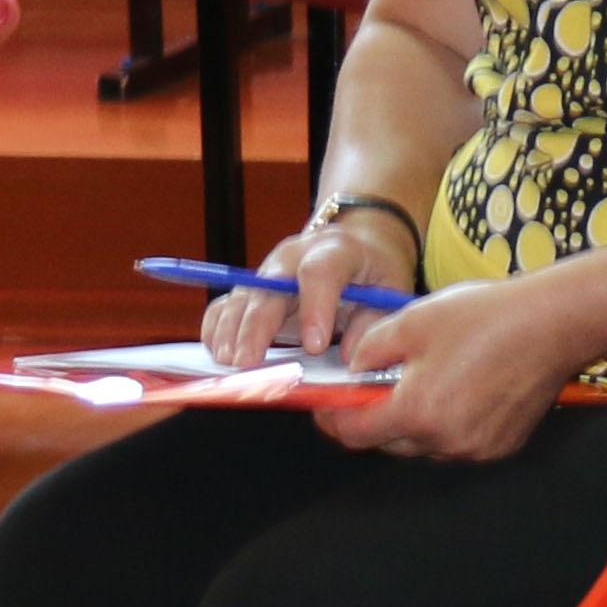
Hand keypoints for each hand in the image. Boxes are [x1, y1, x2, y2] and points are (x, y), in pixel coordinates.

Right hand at [203, 205, 419, 365]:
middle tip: (250, 363)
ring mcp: (268, 270)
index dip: (315, 307)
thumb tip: (349, 358)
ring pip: (241, 297)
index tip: (315, 346)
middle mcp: (294, 255)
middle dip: (257, 328)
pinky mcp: (252, 287)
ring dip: (231, 331)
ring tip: (229, 362)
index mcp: (335, 250)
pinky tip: (216, 351)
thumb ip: (372, 322)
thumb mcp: (390, 289)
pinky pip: (226, 305)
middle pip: (268, 288)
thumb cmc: (373, 270)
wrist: (356, 243)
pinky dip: (217, 328)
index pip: (320, 272)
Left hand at [335, 272, 594, 464]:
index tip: (325, 402)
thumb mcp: (413, 320)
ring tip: (426, 378)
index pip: (354, 432)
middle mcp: (445, 441)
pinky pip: (457, 443)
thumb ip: (370, 349)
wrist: (555, 324)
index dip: (333, 417)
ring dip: (413, 420)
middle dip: (374, 415)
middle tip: (374, 382)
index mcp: (418, 412)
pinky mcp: (500, 446)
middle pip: (388, 443)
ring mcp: (476, 448)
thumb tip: (353, 370)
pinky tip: (460, 388)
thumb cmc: (487, 317)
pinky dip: (447, 423)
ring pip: (423, 445)